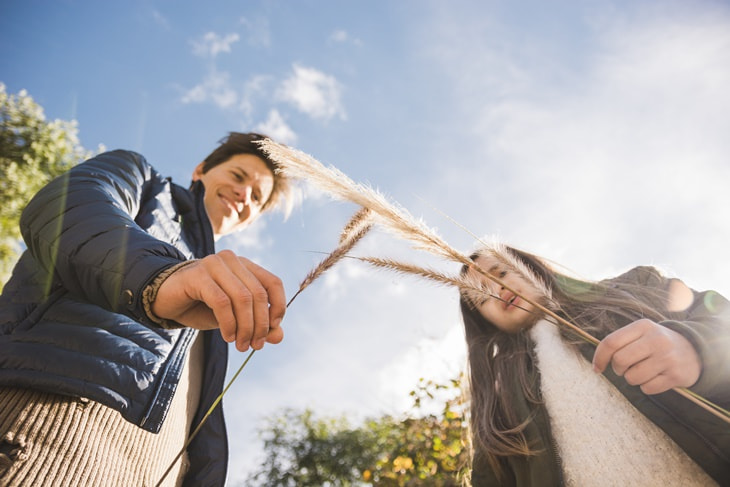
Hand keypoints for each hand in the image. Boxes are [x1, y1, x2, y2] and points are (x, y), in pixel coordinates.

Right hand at [151, 250, 285, 351]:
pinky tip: (228, 337)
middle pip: (258, 294)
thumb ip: (258, 324)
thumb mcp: (235, 318)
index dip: (278, 307)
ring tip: (241, 345)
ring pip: (242, 298)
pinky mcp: (197, 275)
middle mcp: (232, 260)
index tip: (273, 330)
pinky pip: (221, 302)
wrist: (166, 301)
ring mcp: (214, 264)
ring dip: (245, 326)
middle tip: (255, 345)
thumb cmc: (203, 307)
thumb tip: (279, 336)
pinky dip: (228, 323)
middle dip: (260, 324)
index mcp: (245, 266)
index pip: (273, 283)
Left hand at [592, 318, 700, 393]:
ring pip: (632, 377)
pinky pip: (647, 388)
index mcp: (643, 326)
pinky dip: (647, 386)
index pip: (611, 342)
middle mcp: (656, 340)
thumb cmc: (657, 343)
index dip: (599, 357)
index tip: (597, 368)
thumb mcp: (641, 333)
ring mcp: (668, 358)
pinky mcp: (676, 376)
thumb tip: (597, 363)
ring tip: (643, 371)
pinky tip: (657, 377)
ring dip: (632, 378)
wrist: (694, 351)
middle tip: (625, 368)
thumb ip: (620, 342)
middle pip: (620, 361)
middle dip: (618, 369)